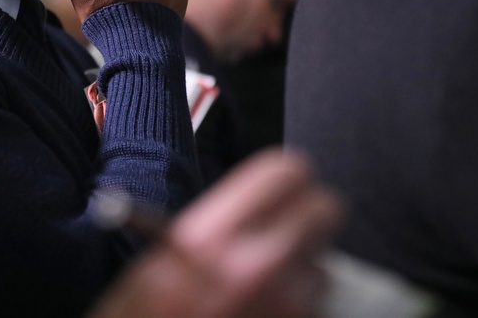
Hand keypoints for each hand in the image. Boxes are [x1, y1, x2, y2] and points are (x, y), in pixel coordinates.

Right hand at [88, 150, 342, 317]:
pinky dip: (295, 307)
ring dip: (299, 271)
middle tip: (280, 228)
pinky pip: (314, 307)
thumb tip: (249, 206)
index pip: (286, 173)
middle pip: (324, 209)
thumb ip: (208, 230)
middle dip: (305, 216)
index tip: (275, 189)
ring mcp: (288, 308)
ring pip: (322, 264)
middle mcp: (259, 268)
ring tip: (256, 289)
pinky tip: (258, 316)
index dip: (282, 179)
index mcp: (213, 237)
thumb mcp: (153, 268)